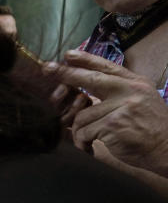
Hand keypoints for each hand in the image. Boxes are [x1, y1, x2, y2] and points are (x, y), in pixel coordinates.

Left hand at [45, 50, 167, 175]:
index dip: (85, 59)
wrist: (167, 148)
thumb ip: (118, 93)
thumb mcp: (140, 101)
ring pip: (82, 115)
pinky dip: (82, 142)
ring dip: (79, 132)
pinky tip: (90, 147)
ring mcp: (122, 107)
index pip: (106, 66)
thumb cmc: (149, 128)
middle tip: (47, 68)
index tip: (67, 55)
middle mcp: (129, 90)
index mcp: (135, 83)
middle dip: (66, 74)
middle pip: (89, 79)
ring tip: (87, 140)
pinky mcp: (114, 124)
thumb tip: (85, 94)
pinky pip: (84, 131)